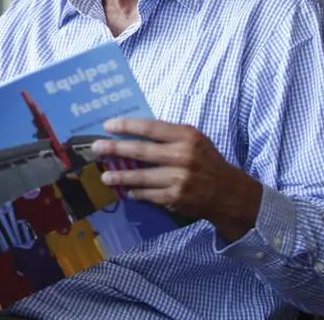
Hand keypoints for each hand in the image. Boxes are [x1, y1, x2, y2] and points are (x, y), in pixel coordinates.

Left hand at [92, 117, 262, 241]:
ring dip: (119, 176)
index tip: (107, 126)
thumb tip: (133, 131)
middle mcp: (182, 156)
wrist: (227, 192)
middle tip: (96, 148)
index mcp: (186, 136)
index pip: (150, 128)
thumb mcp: (194, 139)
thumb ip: (169, 135)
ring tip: (105, 175)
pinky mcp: (174, 198)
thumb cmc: (206, 160)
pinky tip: (127, 190)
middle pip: (140, 151)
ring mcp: (178, 179)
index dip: (126, 126)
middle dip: (114, 149)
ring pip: (140, 177)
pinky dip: (135, 192)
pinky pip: (147, 194)